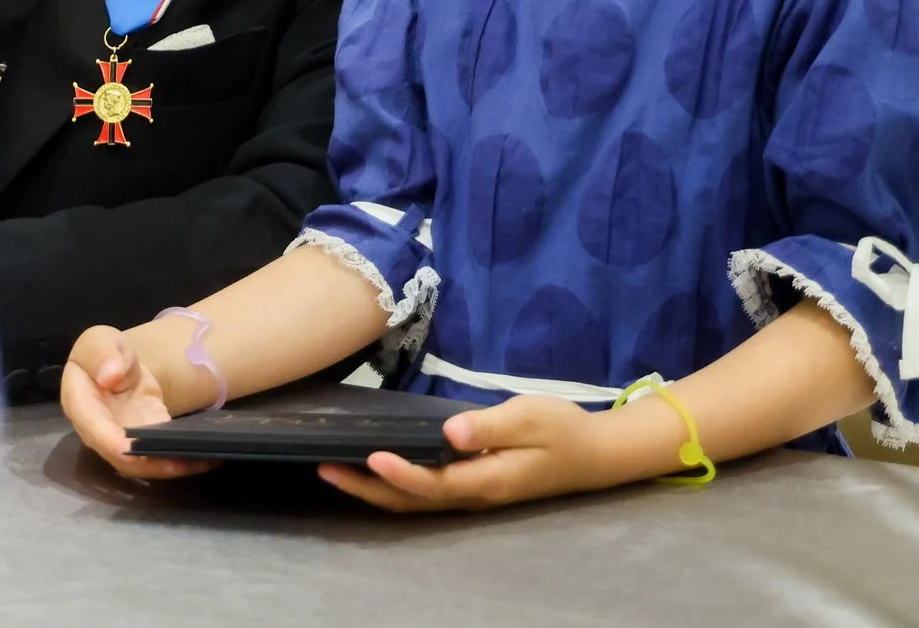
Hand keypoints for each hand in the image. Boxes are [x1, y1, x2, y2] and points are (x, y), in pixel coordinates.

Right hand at [60, 325, 215, 481]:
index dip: (111, 441)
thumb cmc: (105, 352)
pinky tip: (208, 456)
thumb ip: (102, 352)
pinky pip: (161, 456)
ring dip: (173, 465)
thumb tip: (109, 375)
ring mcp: (123, 443)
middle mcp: (99, 433)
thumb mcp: (100, 340)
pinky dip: (183, 459)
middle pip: (122, 457)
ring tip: (205, 458)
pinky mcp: (144, 444)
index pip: (93, 428)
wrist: (120, 366)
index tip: (131, 447)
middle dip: (152, 463)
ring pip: (144, 464)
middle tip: (183, 459)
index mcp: (79, 405)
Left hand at [318, 394, 643, 512]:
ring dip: (373, 489)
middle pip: (412, 500)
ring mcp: (471, 493)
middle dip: (367, 488)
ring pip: (414, 500)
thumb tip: (451, 431)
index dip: (401, 474)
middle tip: (325, 469)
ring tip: (334, 471)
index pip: (434, 483)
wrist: (593, 452)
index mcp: (486, 479)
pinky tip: (373, 469)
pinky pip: (424, 492)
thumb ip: (489, 425)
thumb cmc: (562, 429)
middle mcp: (473, 494)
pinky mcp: (471, 484)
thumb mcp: (531, 418)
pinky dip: (393, 485)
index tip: (370, 456)